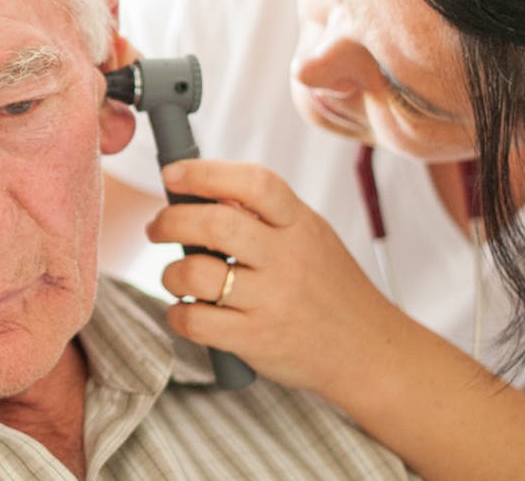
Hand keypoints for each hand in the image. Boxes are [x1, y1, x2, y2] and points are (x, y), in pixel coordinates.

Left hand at [146, 159, 415, 394]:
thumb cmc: (330, 290)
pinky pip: (196, 321)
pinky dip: (178, 315)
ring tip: (176, 276)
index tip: (171, 175)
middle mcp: (287, 259)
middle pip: (214, 225)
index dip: (204, 173)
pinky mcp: (255, 340)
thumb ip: (267, 215)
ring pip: (196, 273)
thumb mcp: (312, 238)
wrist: (368, 350)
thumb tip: (201, 191)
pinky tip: (186, 311)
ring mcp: (271, 300)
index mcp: (300, 225)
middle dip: (170, 221)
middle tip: (157, 228)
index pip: (253, 183)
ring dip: (170, 272)